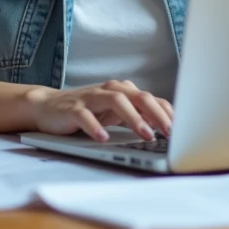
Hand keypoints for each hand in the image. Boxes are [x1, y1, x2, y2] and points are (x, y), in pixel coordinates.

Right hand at [27, 79, 173, 142]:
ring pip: (116, 101)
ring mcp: (90, 98)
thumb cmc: (87, 110)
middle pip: (137, 96)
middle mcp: (109, 90)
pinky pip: (85, 116)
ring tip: (145, 134)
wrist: (48, 106)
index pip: (150, 99)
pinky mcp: (72, 109)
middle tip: (168, 131)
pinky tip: (104, 138)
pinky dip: (96, 126)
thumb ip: (137, 115)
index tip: (180, 128)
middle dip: (156, 113)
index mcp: (122, 91)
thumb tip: (166, 126)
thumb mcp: (115, 112)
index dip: (166, 112)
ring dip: (133, 118)